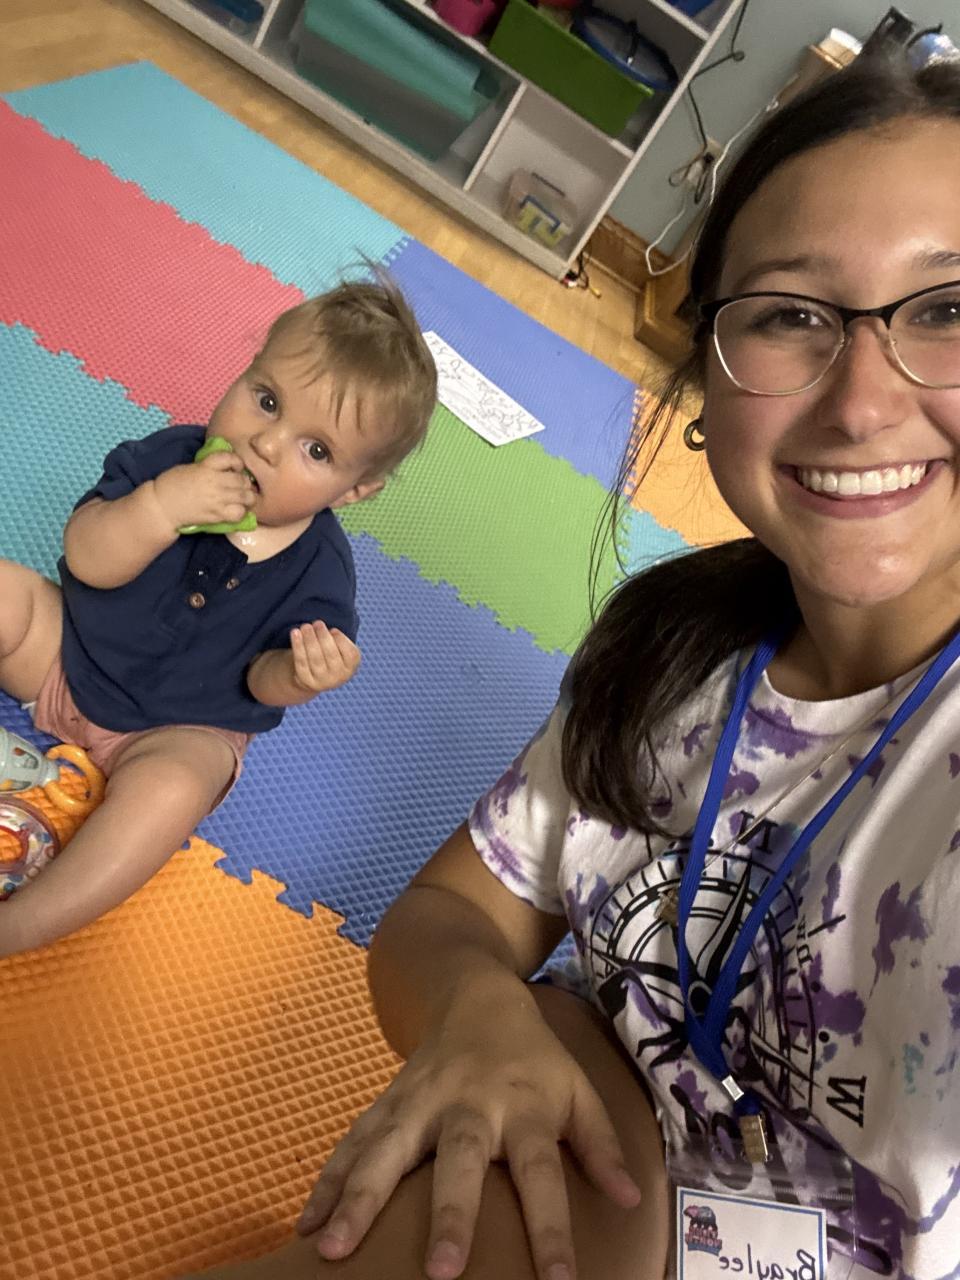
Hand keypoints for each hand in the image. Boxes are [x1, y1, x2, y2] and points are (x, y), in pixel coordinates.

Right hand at [152, 452, 254, 530]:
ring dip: (247, 497)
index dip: (237, 462)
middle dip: (244, 482)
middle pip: (242, 479)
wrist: (162, 506)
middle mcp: (214, 481)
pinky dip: (241, 512)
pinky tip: (236, 510)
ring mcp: (217, 499)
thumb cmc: (172, 484)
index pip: (231, 458)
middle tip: (240, 487)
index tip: (236, 467)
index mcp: (206, 466)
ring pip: (246, 496)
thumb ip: (209, 466)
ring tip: (241, 499)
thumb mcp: (190, 467)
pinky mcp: (217, 515)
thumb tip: (226, 468)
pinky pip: (239, 513)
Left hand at [290, 622, 360, 693]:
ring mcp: (322, 681)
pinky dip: (298, 646)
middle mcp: (338, 677)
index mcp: (350, 667)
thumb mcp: (339, 647)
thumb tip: (325, 629)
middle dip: (323, 636)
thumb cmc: (329, 653)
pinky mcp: (306, 680)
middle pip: (331, 655)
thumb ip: (338, 639)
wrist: (314, 674)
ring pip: (315, 658)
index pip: (350, 654)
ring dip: (309, 640)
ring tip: (306, 626)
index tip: (333, 629)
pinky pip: (301, 662)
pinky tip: (295, 633)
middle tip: (317, 623)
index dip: (341, 640)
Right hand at [295, 1007, 641, 1279]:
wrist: (476, 994)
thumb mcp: (577, 1089)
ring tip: (333, 1249)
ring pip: (388, 1148)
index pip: (543, 1172)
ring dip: (359, 1197)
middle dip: (450, 1213)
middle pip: (461, 1158)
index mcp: (525, 1107)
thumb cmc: (533, 1058)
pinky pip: (353, 1141)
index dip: (551, 1228)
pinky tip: (305, 1224)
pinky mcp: (388, 1101)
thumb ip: (602, 1144)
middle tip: (440, 1272)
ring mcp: (421, 1100)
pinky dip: (328, 1181)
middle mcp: (470, 1104)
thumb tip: (636, 1201)